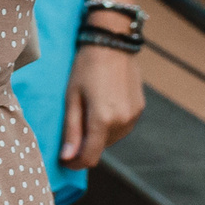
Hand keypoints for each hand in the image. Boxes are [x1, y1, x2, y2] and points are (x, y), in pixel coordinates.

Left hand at [58, 43, 145, 168]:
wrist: (112, 42)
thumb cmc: (86, 67)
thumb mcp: (72, 97)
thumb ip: (71, 130)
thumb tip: (67, 158)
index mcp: (103, 119)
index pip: (89, 157)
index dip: (75, 162)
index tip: (64, 157)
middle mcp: (122, 121)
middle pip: (100, 148)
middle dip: (86, 143)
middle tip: (76, 119)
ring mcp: (133, 116)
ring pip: (111, 138)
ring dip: (99, 133)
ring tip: (91, 108)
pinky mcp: (139, 109)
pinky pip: (122, 127)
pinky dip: (111, 123)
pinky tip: (104, 103)